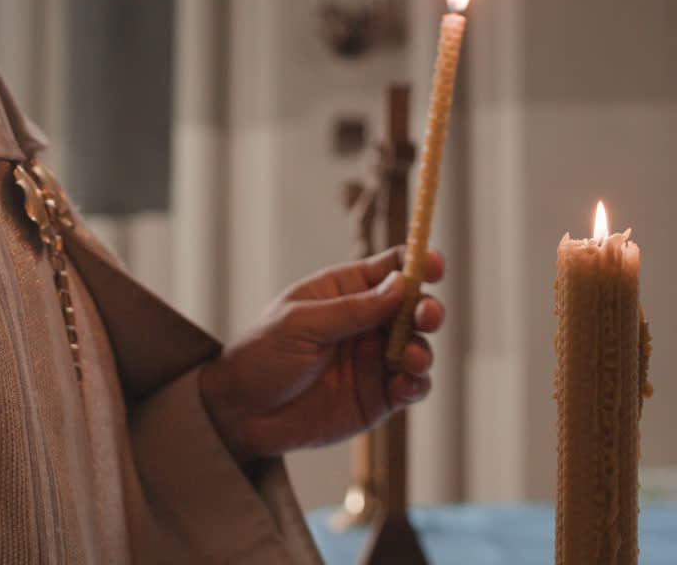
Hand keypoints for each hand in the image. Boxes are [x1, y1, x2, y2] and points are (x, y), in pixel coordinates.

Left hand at [198, 246, 445, 462]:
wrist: (241, 413)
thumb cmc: (261, 356)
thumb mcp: (300, 324)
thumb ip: (352, 309)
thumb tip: (401, 284)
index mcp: (345, 292)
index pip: (391, 269)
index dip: (418, 263)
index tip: (435, 266)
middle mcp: (366, 323)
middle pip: (414, 307)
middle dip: (428, 308)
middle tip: (427, 315)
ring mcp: (374, 360)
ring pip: (419, 347)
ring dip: (424, 349)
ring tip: (410, 358)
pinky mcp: (378, 397)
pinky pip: (412, 386)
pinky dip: (418, 383)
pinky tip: (407, 383)